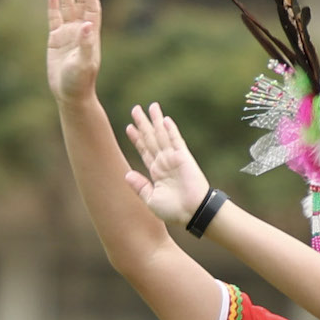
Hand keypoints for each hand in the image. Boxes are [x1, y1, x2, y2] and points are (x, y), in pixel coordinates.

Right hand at [46, 0, 103, 103]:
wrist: (70, 94)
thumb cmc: (80, 81)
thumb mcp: (84, 63)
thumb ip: (86, 45)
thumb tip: (88, 25)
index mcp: (91, 35)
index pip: (92, 8)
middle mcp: (81, 31)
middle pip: (80, 3)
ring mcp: (68, 34)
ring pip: (67, 7)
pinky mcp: (56, 40)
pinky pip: (54, 19)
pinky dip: (54, 6)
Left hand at [120, 103, 211, 227]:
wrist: (193, 213)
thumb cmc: (174, 211)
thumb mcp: (151, 200)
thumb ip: (139, 186)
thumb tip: (126, 173)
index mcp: (156, 172)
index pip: (145, 150)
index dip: (137, 138)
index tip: (129, 127)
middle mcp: (164, 162)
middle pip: (151, 138)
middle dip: (143, 124)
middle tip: (135, 109)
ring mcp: (174, 159)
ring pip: (162, 135)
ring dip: (156, 121)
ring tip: (150, 106)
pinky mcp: (184, 157)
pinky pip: (176, 140)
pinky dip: (171, 129)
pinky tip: (165, 119)